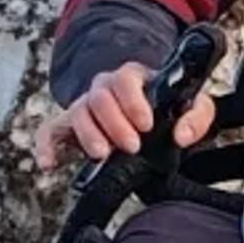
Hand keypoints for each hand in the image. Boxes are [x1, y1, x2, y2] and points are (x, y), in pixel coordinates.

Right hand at [44, 60, 218, 170]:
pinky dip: (46, 147)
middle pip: (99, 98)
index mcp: (133, 78)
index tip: (146, 125)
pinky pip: (51, 132)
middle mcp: (104, 89)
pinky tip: (48, 164)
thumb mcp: (193, 108)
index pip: (126, 79)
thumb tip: (182, 136)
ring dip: (89, 135)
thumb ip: (197, 117)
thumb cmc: (171, 110)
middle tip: (131, 147)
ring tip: (103, 154)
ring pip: (77, 113)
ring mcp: (85, 107)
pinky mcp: (70, 128)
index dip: (133, 101)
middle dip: (114, 123)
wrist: (150, 120)